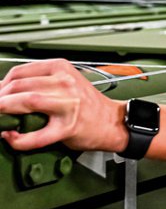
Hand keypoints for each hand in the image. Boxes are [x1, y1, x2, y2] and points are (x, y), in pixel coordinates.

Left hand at [0, 59, 126, 152]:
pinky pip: (37, 135)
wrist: (111, 121)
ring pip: (27, 101)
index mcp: (61, 69)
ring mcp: (68, 105)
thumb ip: (38, 82)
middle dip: (0, 99)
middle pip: (19, 86)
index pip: (19, 72)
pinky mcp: (68, 127)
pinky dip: (19, 139)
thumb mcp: (64, 81)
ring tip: (0, 120)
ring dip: (5, 111)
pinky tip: (12, 137)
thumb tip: (4, 90)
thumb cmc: (87, 104)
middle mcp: (65, 84)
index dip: (1, 85)